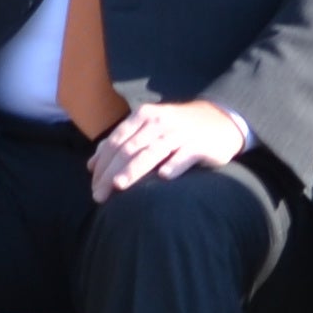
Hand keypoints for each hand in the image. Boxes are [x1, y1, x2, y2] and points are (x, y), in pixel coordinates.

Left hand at [89, 99, 250, 200]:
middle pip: (129, 148)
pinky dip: (175, 164)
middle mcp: (160, 122)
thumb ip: (121, 143)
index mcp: (143, 116)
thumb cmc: (177, 129)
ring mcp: (180, 133)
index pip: (116, 141)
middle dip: (111, 172)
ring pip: (152, 151)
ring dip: (134, 169)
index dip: (102, 164)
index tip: (93, 186)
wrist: (220, 121)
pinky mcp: (200, 145)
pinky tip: (165, 176)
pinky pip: (185, 155)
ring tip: (119, 186)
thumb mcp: (149, 129)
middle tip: (99, 196)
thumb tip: (92, 164)